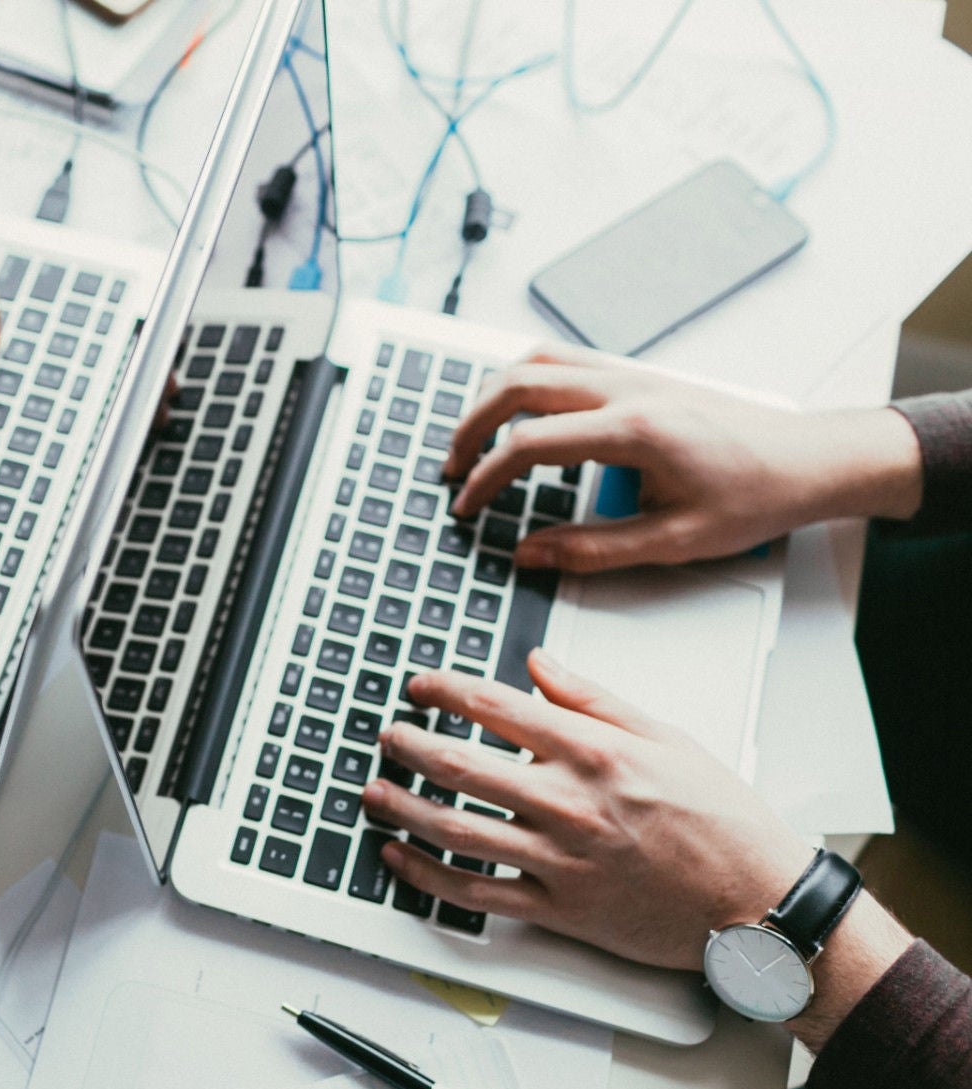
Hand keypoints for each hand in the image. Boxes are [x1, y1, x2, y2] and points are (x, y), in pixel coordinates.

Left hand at [360, 651, 817, 971]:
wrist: (758, 904)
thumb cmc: (723, 821)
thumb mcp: (667, 737)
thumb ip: (595, 698)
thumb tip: (540, 663)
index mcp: (595, 753)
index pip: (497, 708)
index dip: (445, 692)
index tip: (419, 686)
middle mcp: (569, 803)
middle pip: (461, 767)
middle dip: (410, 746)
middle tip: (387, 735)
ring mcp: (560, 860)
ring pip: (456, 831)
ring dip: (404, 809)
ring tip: (374, 792)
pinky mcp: (559, 910)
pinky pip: (476, 894)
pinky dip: (428, 877)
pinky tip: (398, 858)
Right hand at [443, 347, 923, 571]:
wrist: (811, 460)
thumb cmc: (756, 497)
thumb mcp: (674, 541)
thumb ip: (591, 551)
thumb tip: (529, 553)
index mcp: (634, 430)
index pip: (529, 443)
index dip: (485, 479)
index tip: (468, 507)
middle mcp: (628, 389)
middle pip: (518, 385)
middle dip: (470, 426)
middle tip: (451, 468)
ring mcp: (633, 374)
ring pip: (536, 361)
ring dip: (492, 396)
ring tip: (472, 439)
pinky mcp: (639, 376)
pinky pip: (564, 361)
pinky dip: (526, 383)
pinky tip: (519, 416)